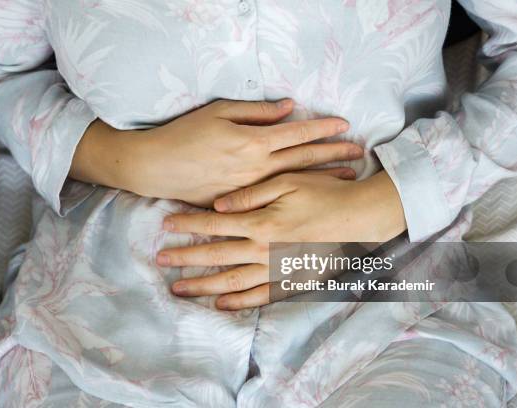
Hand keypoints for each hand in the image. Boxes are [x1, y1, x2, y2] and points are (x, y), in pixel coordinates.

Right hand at [70, 99, 362, 205]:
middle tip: (358, 153)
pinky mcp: (240, 203)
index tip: (344, 126)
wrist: (157, 168)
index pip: (297, 134)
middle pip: (304, 160)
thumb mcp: (219, 113)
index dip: (322, 128)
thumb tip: (288, 108)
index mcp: (253, 143)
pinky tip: (311, 196)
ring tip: (346, 175)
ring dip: (323, 177)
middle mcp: (257, 168)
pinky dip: (297, 195)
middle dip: (333, 154)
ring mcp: (251, 189)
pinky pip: (274, 199)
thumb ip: (256, 112)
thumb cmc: (184, 135)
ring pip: (295, 182)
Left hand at [156, 171, 406, 309]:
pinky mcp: (290, 280)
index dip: (188, 224)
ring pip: (232, 282)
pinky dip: (239, 302)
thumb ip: (252, 195)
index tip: (166, 224)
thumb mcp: (288, 182)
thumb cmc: (324, 194)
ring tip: (179, 288)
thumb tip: (219, 205)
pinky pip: (260, 296)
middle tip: (161, 259)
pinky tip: (221, 304)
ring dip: (203, 286)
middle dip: (186, 257)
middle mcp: (264, 250)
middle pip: (216, 256)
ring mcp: (276, 269)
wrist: (359, 217)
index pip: (214, 224)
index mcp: (261, 222)